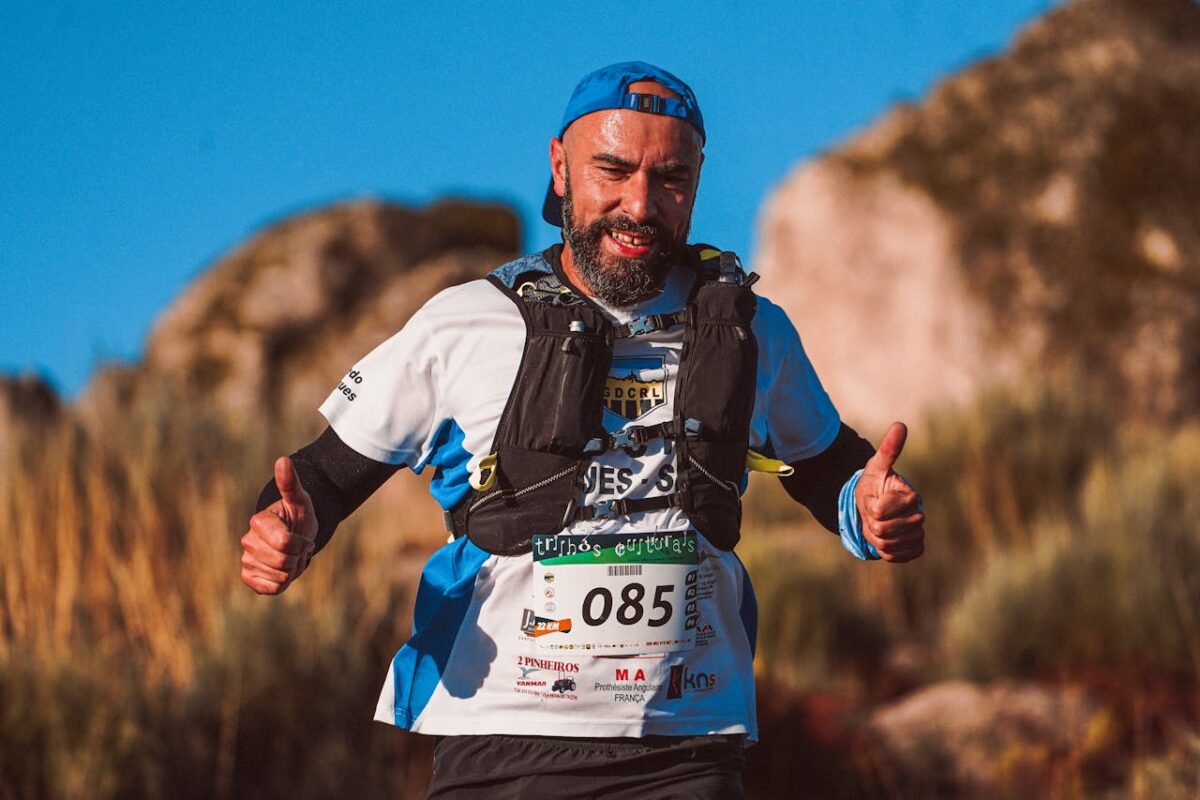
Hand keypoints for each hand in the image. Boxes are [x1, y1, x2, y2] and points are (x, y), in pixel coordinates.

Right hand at [240, 457, 317, 593]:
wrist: (295, 535)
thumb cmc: (299, 516)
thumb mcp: (301, 500)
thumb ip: (291, 483)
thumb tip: (283, 460)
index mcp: (258, 522)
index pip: (285, 544)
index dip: (302, 544)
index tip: (303, 536)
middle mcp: (247, 541)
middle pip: (283, 561)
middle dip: (298, 557)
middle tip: (299, 547)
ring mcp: (247, 560)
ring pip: (279, 576)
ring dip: (292, 570)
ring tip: (291, 557)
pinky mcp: (249, 577)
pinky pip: (270, 588)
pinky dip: (281, 583)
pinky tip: (282, 570)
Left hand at [855, 422, 924, 562]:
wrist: (877, 506)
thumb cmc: (875, 484)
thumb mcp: (876, 466)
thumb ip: (889, 448)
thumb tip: (900, 425)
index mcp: (910, 496)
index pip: (878, 512)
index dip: (869, 507)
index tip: (873, 498)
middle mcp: (919, 515)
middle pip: (882, 531)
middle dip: (870, 523)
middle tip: (873, 513)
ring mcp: (919, 533)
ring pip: (886, 546)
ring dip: (875, 538)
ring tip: (878, 524)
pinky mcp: (916, 548)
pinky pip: (895, 556)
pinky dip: (884, 551)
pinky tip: (886, 538)